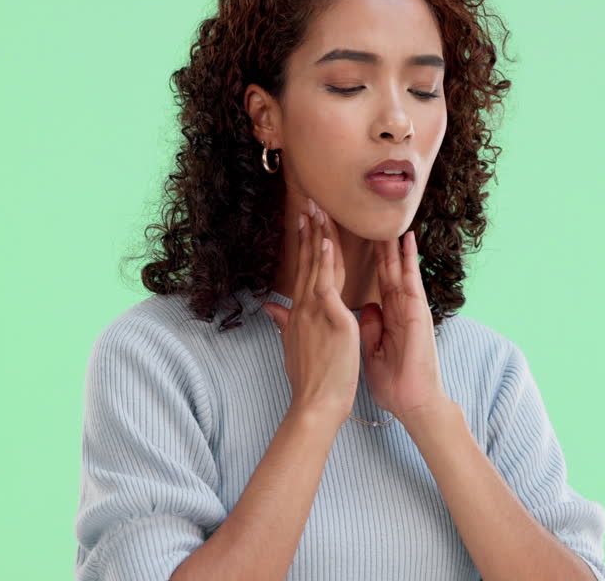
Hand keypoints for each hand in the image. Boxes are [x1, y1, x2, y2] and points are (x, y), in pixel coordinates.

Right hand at [262, 200, 360, 423]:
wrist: (316, 403)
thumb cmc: (309, 379)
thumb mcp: (292, 345)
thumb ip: (284, 322)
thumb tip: (271, 307)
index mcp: (298, 312)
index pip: (303, 270)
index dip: (304, 243)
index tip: (304, 220)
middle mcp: (304, 307)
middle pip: (308, 261)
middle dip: (309, 230)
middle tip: (309, 202)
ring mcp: (316, 311)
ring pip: (317, 266)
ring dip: (317, 235)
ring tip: (318, 210)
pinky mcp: (332, 319)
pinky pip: (328, 284)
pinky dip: (327, 261)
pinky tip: (326, 241)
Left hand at [357, 230, 449, 419]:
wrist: (410, 402)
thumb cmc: (393, 382)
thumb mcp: (371, 350)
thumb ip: (368, 327)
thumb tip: (363, 309)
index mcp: (387, 315)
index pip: (373, 279)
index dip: (363, 259)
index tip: (349, 237)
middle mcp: (399, 307)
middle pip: (385, 268)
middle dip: (375, 244)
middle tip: (363, 217)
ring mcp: (410, 307)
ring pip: (399, 268)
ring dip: (392, 244)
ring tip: (385, 217)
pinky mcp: (418, 312)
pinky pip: (413, 280)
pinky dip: (409, 259)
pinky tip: (406, 240)